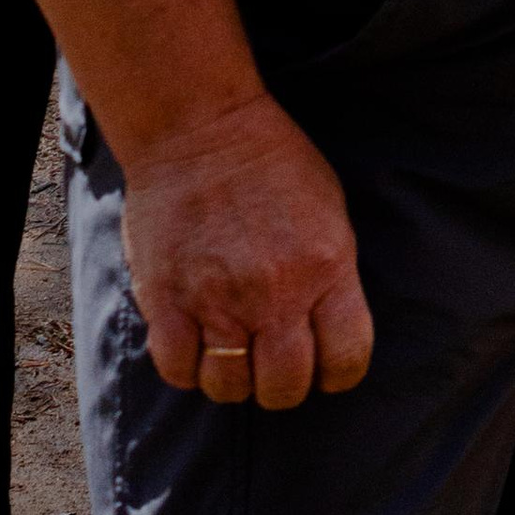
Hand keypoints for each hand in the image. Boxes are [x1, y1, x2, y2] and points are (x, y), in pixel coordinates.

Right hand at [123, 94, 373, 408]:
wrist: (201, 126)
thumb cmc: (273, 163)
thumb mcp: (330, 210)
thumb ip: (333, 274)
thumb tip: (331, 330)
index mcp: (327, 266)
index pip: (347, 359)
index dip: (338, 374)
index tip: (325, 366)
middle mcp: (276, 292)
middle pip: (285, 388)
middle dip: (283, 387)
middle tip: (273, 364)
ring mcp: (217, 299)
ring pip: (229, 388)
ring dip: (233, 379)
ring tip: (232, 351)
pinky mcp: (167, 299)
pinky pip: (177, 370)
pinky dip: (187, 368)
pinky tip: (194, 344)